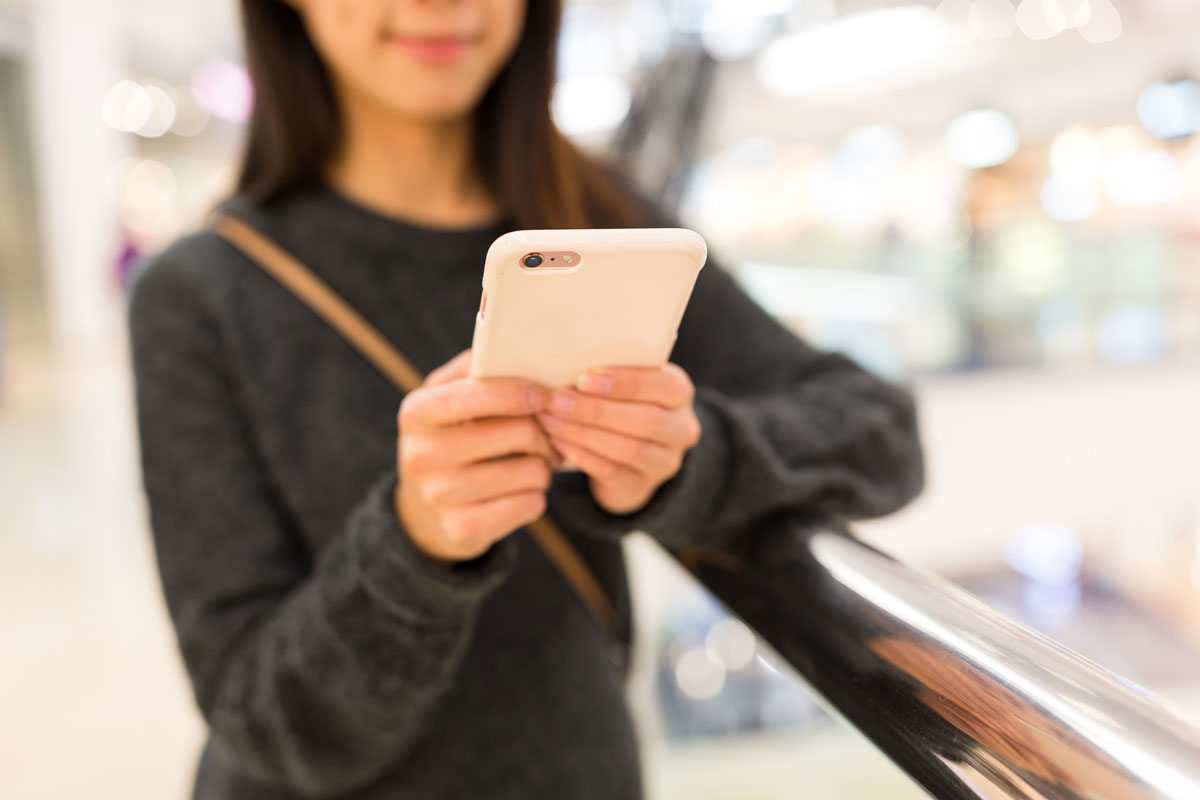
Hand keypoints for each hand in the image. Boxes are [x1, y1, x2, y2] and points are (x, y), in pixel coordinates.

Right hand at [394, 349, 559, 562]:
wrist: (424, 509)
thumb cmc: (451, 436)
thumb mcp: (448, 397)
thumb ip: (476, 369)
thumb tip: (515, 344)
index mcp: (417, 413)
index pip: (470, 397)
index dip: (515, 393)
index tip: (543, 393)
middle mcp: (421, 455)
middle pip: (513, 435)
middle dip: (544, 432)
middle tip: (551, 433)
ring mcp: (439, 497)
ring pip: (530, 472)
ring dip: (544, 466)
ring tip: (535, 462)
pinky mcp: (462, 530)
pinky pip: (530, 505)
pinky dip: (536, 496)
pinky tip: (522, 490)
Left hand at [536, 363, 701, 514]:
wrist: (631, 454)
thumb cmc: (622, 402)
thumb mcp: (625, 383)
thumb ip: (608, 373)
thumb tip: (565, 361)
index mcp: (679, 392)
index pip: (663, 386)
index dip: (625, 382)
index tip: (583, 378)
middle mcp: (681, 429)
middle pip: (646, 421)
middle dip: (596, 410)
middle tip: (557, 400)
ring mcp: (664, 462)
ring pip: (628, 449)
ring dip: (583, 433)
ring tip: (549, 419)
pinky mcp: (640, 487)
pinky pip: (610, 471)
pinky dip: (580, 455)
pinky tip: (557, 442)